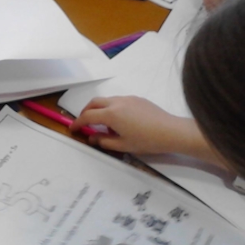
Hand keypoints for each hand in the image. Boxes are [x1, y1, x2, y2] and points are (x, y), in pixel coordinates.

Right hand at [70, 96, 187, 153]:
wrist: (172, 131)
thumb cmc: (146, 141)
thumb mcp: (123, 145)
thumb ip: (104, 141)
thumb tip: (92, 137)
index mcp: (111, 114)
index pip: (88, 116)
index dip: (78, 122)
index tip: (72, 129)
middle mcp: (117, 102)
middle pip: (94, 102)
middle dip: (85, 111)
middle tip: (84, 123)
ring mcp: (128, 98)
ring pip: (106, 100)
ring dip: (99, 109)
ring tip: (104, 125)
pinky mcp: (137, 99)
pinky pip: (118, 100)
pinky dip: (111, 108)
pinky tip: (119, 120)